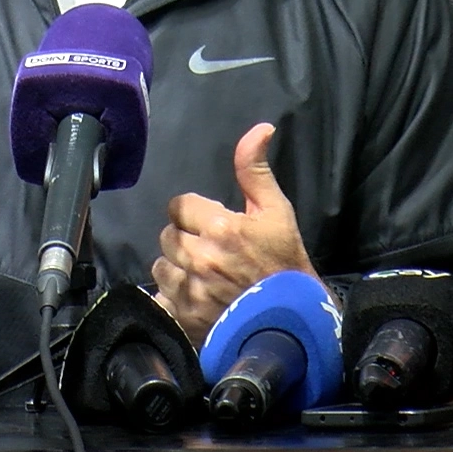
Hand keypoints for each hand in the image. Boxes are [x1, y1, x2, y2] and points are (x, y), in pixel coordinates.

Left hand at [151, 122, 315, 343]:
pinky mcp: (185, 316)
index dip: (194, 213)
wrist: (291, 322)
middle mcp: (200, 257)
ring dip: (175, 266)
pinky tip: (193, 296)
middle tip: (207, 249)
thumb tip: (260, 129)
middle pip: (167, 235)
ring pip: (160, 265)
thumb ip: (256, 170)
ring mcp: (191, 289)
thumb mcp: (276, 212)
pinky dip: (171, 296)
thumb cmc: (285, 264)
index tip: (209, 224)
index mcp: (220, 227)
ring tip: (199, 273)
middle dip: (184, 238)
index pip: (179, 206)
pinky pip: (160, 296)